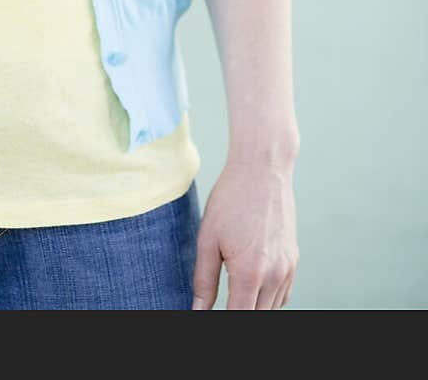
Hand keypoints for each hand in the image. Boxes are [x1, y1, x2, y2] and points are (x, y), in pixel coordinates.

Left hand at [191, 159, 298, 308]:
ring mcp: (288, 268)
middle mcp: (274, 276)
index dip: (222, 321)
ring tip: (234, 294)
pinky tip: (252, 285)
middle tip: (222, 301)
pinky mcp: (294, 260)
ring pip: (272, 308)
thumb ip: (204, 280)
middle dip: (238, 312)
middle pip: (257, 316)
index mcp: (249, 273)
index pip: (238, 318)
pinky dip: (268, 298)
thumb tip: (198, 310)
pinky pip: (283, 294)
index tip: (210, 314)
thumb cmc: (230, 199)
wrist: (263, 169)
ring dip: (254, 308)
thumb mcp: (207, 238)